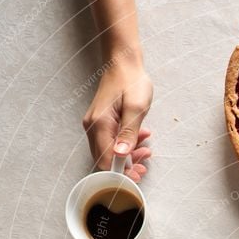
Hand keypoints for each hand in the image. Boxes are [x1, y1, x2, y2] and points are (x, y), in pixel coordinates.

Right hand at [82, 54, 152, 181]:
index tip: (137, 176)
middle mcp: (92, 127)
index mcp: (99, 124)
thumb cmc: (131, 82)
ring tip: (146, 151)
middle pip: (105, 159)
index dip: (121, 173)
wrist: (123, 63)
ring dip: (128, 156)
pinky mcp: (100, 123)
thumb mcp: (136, 108)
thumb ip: (129, 133)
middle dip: (126, 167)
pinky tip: (140, 139)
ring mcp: (95, 125)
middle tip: (144, 165)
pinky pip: (111, 142)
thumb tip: (121, 155)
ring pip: (109, 152)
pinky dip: (126, 145)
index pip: (105, 160)